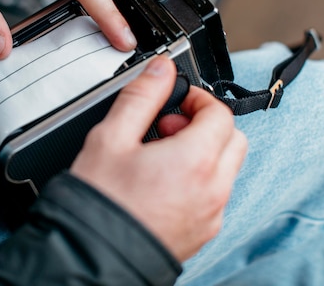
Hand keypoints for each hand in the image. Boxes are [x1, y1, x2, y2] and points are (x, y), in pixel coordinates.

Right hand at [70, 56, 246, 261]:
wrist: (92, 254)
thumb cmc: (101, 201)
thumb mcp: (112, 136)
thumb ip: (142, 96)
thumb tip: (161, 70)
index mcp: (196, 160)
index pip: (220, 113)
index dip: (198, 99)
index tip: (176, 99)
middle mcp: (213, 190)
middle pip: (232, 140)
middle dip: (205, 124)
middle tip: (168, 126)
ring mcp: (210, 215)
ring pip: (225, 169)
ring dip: (203, 152)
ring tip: (159, 156)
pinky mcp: (202, 233)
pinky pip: (214, 196)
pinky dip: (198, 179)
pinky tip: (161, 183)